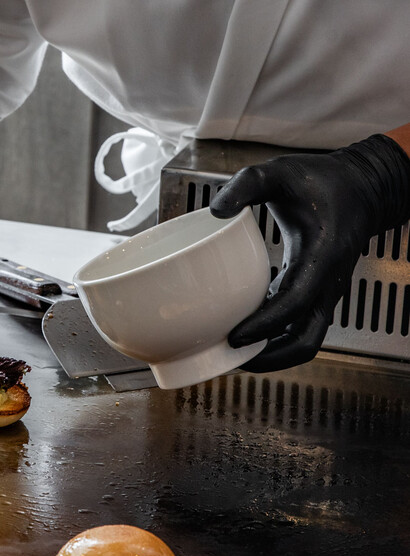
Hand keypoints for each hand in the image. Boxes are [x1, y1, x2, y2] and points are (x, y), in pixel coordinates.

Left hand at [210, 134, 409, 371]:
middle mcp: (327, 283)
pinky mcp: (315, 293)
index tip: (235, 337)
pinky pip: (298, 326)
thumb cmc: (324, 181)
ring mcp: (324, 292)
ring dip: (272, 353)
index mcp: (322, 257)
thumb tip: (216, 209)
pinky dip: (274, 336)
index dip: (264, 326)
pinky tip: (244, 331)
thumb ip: (247, 185)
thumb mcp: (280, 173)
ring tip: (232, 355)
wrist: (362, 187)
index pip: (295, 305)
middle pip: (307, 341)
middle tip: (230, 359)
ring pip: (305, 340)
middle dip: (270, 357)